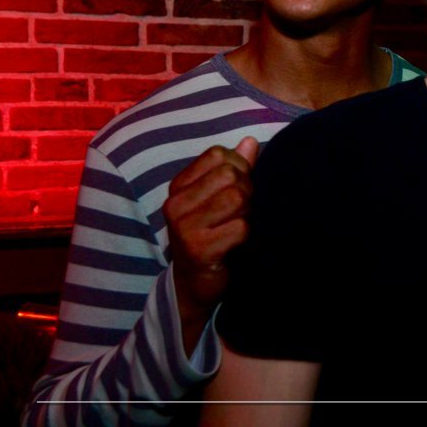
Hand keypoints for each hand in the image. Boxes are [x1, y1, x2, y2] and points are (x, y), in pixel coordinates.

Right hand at [165, 138, 258, 328]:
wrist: (194, 285)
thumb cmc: (210, 235)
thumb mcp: (216, 198)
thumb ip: (234, 168)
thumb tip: (250, 141)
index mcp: (179, 186)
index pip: (219, 155)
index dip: (239, 168)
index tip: (236, 189)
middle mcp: (176, 204)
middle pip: (231, 175)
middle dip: (246, 191)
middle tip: (240, 212)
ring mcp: (185, 227)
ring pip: (237, 198)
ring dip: (247, 213)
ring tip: (237, 225)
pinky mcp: (199, 249)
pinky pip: (240, 227)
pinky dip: (246, 235)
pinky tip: (235, 244)